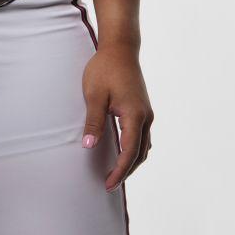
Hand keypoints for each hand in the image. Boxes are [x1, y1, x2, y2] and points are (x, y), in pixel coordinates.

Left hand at [80, 45, 153, 189]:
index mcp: (134, 115)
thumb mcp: (94, 96)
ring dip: (132, 162)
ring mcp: (146, 113)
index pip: (129, 152)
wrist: (120, 49)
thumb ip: (93, 122)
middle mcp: (145, 117)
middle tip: (109, 185)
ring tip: (115, 174)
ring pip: (144, 146)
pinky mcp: (143, 109)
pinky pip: (142, 137)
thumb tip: (88, 146)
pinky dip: (134, 150)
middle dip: (126, 172)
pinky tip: (123, 154)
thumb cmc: (105, 69)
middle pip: (140, 154)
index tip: (108, 184)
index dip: (119, 171)